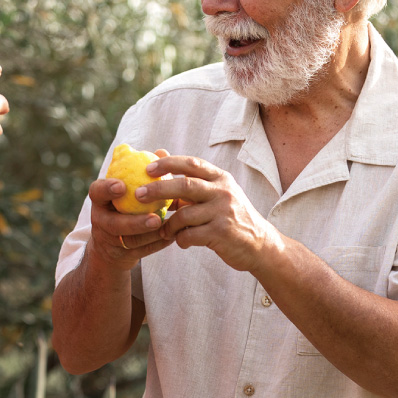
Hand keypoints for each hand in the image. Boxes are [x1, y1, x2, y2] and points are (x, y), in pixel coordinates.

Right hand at [86, 148, 174, 269]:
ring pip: (129, 241)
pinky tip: (172, 237)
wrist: (113, 241)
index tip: (122, 185)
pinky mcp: (120, 256)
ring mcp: (108, 240)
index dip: (107, 189)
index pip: (97, 192)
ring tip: (167, 228)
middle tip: (155, 218)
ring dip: (150, 236)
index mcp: (100, 200)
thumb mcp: (127, 189)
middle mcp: (100, 220)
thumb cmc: (125, 205)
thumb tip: (162, 152)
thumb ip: (141, 172)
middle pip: (114, 224)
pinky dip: (156, 244)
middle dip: (134, 222)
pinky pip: (140, 252)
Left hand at [140, 154, 281, 272]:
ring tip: (163, 231)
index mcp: (220, 178)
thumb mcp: (216, 193)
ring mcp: (224, 212)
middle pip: (185, 185)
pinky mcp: (222, 233)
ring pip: (185, 215)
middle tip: (139, 195)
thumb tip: (159, 153)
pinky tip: (181, 241)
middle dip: (159, 189)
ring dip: (169, 225)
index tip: (147, 168)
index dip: (168, 164)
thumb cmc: (229, 216)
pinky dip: (180, 239)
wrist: (259, 244)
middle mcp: (224, 192)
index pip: (192, 164)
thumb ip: (189, 177)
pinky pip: (190, 235)